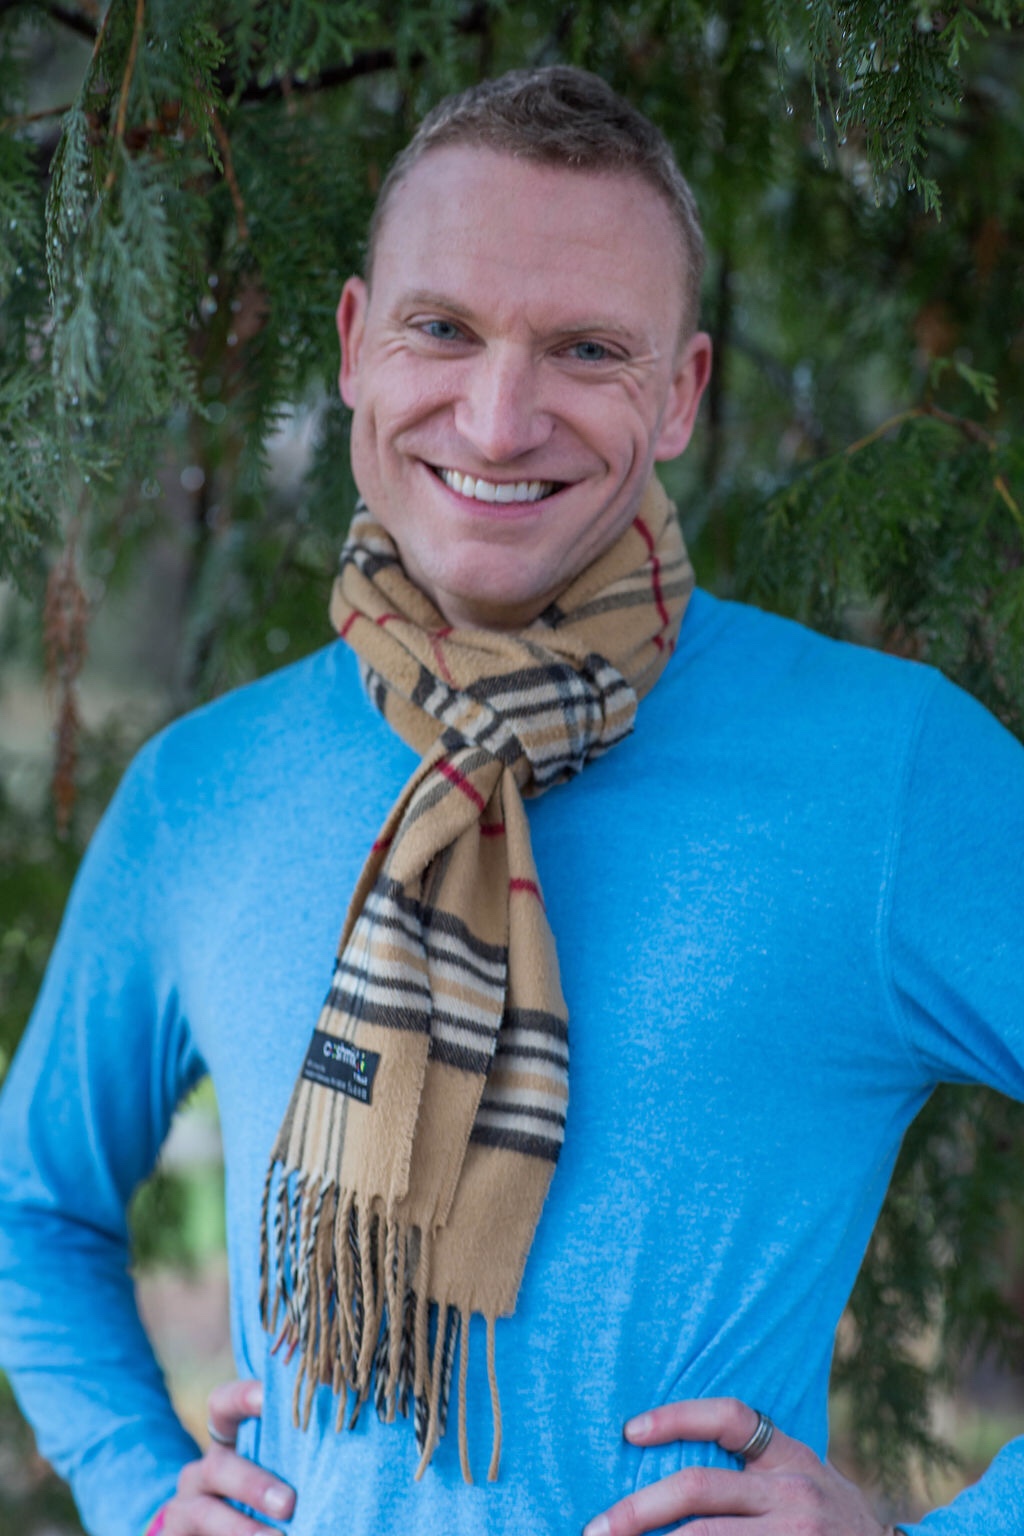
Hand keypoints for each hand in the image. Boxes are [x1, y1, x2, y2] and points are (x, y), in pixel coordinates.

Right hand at [159, 1379, 295, 1532]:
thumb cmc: (263, 1499)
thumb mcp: (275, 1471)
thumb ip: (296, 1456)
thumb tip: (347, 1440)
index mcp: (227, 1442)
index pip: (223, 1405)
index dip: (242, 1397)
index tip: (269, 1397)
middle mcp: (203, 1470)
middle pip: (219, 1465)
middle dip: (253, 1483)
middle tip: (289, 1503)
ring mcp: (186, 1506)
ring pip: (204, 1512)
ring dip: (241, 1528)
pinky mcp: (176, 1535)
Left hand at [583, 1397, 894, 1535]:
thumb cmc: (832, 1522)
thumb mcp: (806, 1480)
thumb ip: (754, 1469)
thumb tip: (670, 1464)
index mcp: (790, 1458)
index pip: (728, 1417)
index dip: (676, 1417)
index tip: (629, 1430)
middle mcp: (794, 1494)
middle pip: (699, 1489)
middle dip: (638, 1509)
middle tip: (597, 1527)